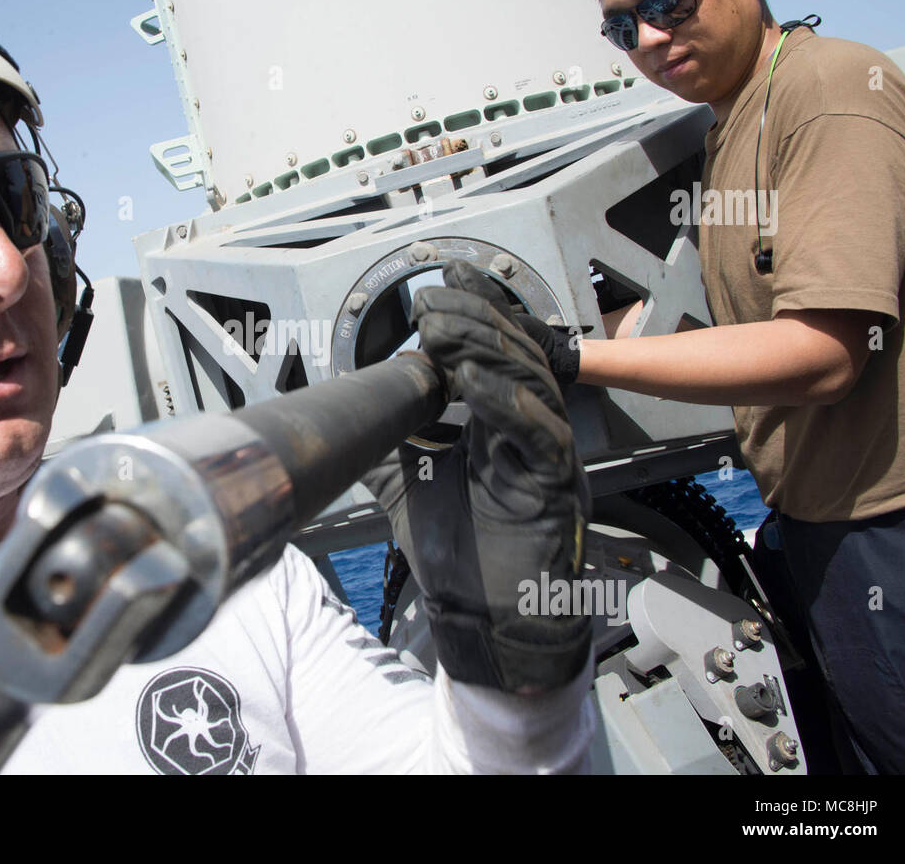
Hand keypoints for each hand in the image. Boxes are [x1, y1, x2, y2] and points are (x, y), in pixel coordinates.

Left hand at [362, 260, 590, 693]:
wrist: (485, 622)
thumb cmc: (461, 557)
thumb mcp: (409, 486)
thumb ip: (388, 446)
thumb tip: (349, 415)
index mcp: (504, 426)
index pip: (499, 352)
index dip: (477, 313)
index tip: (443, 282)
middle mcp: (532, 433)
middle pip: (517, 356)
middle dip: (475, 321)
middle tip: (434, 302)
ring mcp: (548, 457)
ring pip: (531, 384)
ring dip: (484, 351)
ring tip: (441, 331)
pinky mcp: (556, 486)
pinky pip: (540, 433)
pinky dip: (505, 403)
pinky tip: (471, 382)